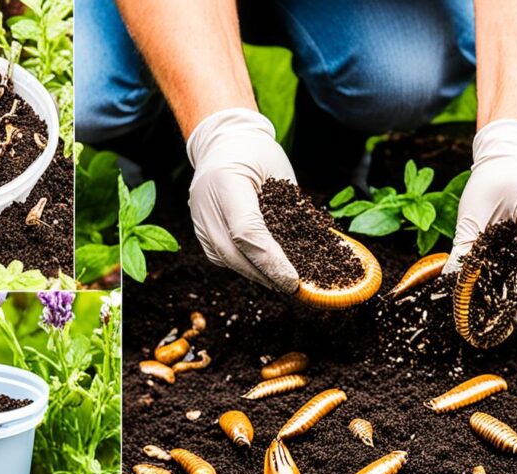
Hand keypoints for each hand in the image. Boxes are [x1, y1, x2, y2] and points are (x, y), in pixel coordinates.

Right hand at [186, 108, 298, 292]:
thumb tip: (318, 247)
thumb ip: (291, 208)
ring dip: (256, 275)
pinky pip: (221, 256)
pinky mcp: (200, 229)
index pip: (248, 232)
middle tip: (294, 288)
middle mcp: (206, 204)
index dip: (272, 261)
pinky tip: (265, 270)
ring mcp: (199, 218)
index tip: (294, 279)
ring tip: (283, 283)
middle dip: (266, 275)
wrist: (222, 141)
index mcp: (227, 182)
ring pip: (226, 260)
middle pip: (234, 254)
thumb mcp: (280, 172)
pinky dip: (244, 265)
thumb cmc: (256, 152)